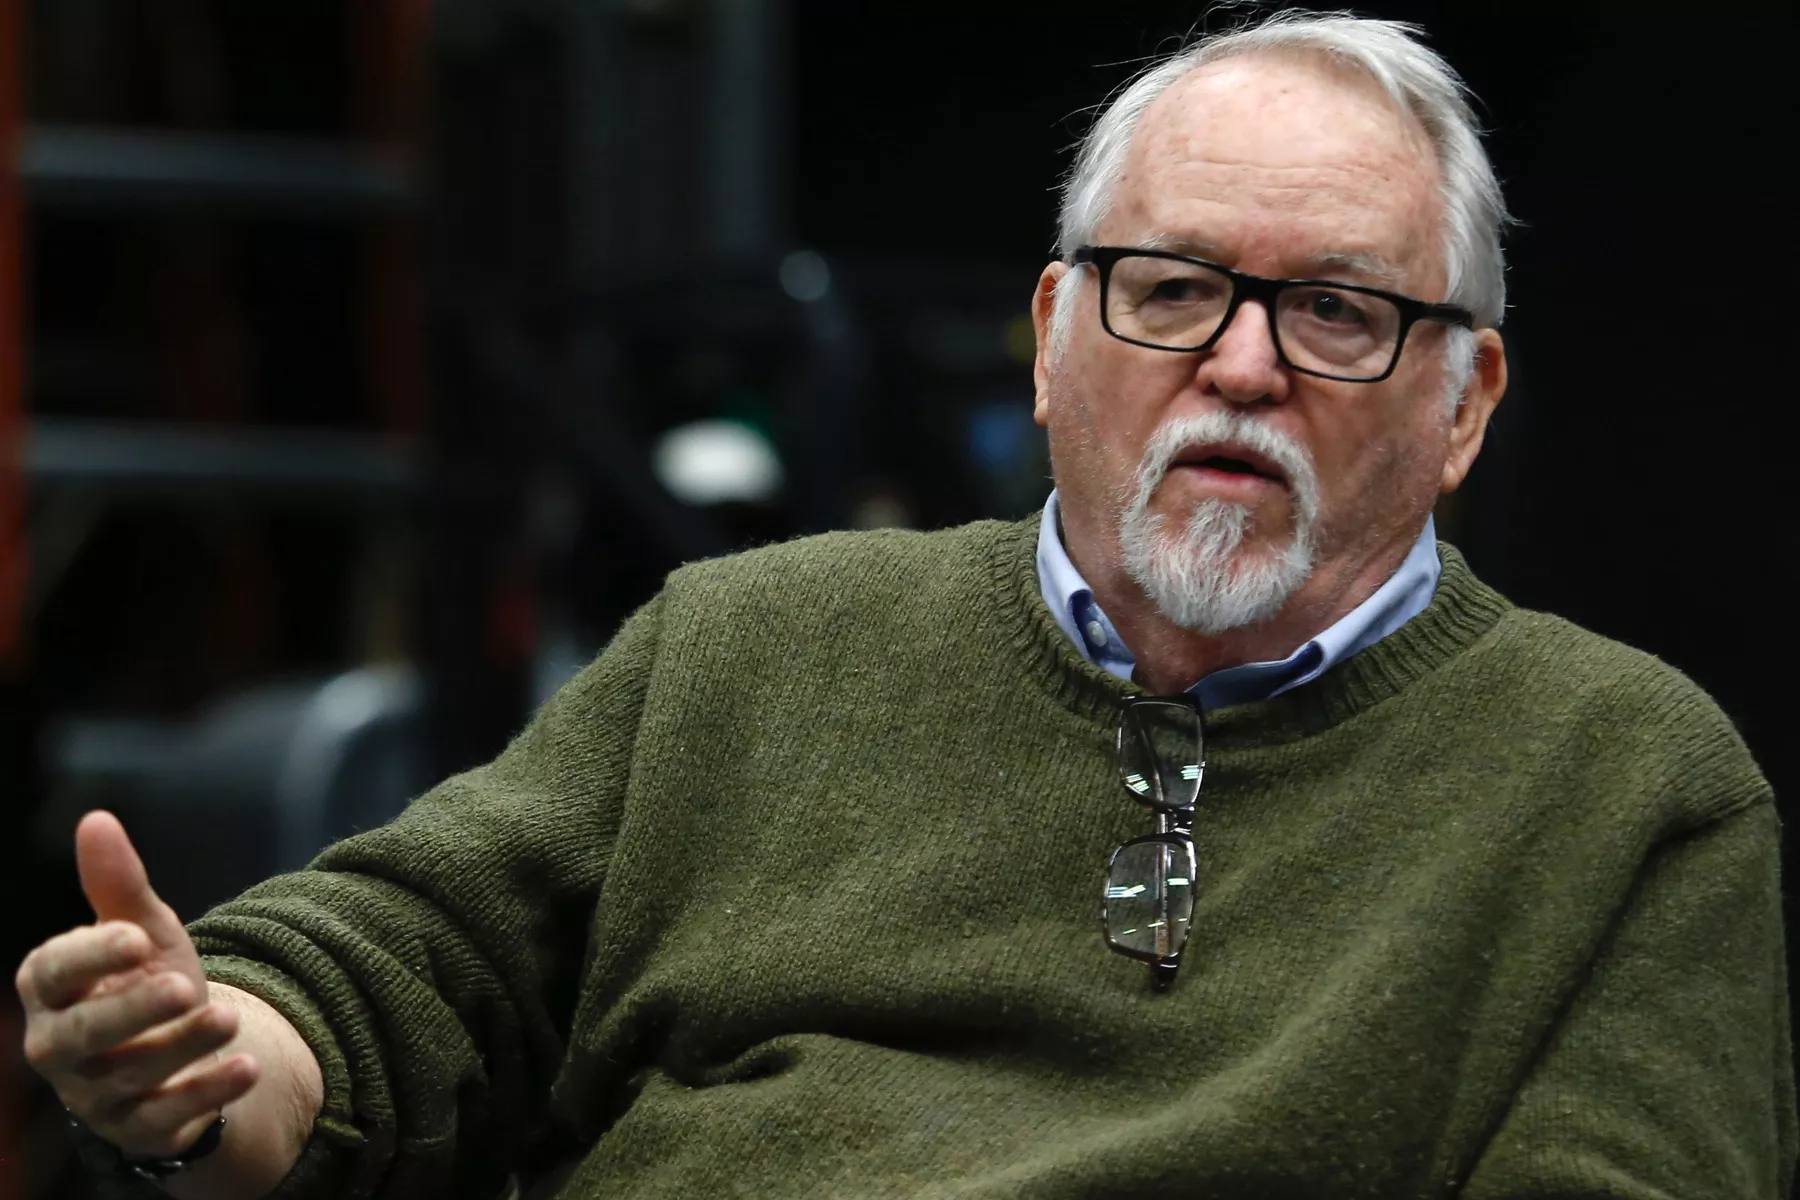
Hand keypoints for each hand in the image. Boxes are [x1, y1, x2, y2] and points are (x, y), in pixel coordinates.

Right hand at [16, 811, 260, 1159]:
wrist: (176, 1054)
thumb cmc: (144, 980)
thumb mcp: (141, 931)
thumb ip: (119, 885)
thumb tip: (96, 819)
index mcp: (51, 990)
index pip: (53, 973)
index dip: (91, 956)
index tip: (135, 936)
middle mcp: (60, 1045)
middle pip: (84, 1033)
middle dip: (132, 1011)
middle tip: (182, 987)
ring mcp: (95, 1092)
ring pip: (134, 1073)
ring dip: (185, 1046)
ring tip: (229, 1016)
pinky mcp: (138, 1126)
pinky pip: (168, 1116)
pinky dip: (209, 1092)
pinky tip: (247, 1068)